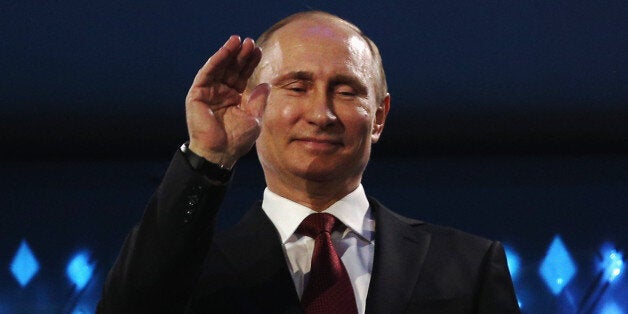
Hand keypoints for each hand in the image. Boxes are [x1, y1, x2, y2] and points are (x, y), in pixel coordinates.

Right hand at [185, 35, 268, 168]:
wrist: (220, 153)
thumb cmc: (237, 140)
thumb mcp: (254, 118)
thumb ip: (259, 101)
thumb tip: (266, 84)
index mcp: (234, 98)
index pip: (242, 76)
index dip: (250, 63)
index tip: (259, 51)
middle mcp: (221, 93)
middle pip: (232, 69)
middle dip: (241, 55)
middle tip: (250, 42)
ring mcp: (208, 93)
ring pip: (219, 67)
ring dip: (228, 53)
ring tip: (238, 40)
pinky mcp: (197, 95)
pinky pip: (206, 74)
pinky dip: (215, 61)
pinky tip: (225, 51)